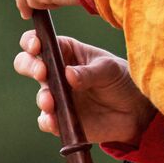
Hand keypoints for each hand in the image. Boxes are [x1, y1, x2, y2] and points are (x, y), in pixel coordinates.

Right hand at [14, 31, 156, 146]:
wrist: (135, 111)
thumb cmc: (121, 80)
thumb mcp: (110, 70)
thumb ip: (90, 72)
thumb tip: (68, 74)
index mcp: (67, 52)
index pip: (41, 41)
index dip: (32, 41)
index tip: (37, 46)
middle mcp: (57, 73)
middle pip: (28, 64)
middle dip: (29, 66)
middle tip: (42, 72)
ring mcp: (58, 96)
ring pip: (40, 95)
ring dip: (43, 98)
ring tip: (51, 101)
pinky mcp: (61, 118)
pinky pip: (47, 120)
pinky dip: (48, 121)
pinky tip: (53, 120)